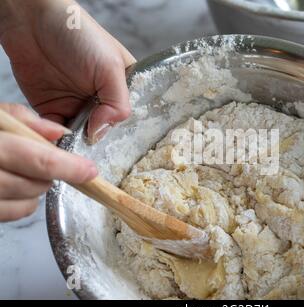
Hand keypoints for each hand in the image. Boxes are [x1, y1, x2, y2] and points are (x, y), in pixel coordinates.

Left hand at [0, 0, 135, 143]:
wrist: (33, 23)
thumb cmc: (79, 35)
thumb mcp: (110, 67)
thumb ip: (117, 103)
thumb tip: (102, 132)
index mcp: (123, 89)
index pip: (132, 118)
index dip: (129, 134)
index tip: (125, 147)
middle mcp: (102, 100)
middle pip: (108, 132)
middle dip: (103, 142)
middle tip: (99, 149)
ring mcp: (78, 107)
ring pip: (84, 137)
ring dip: (81, 144)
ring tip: (80, 147)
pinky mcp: (54, 111)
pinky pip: (59, 134)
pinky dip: (59, 140)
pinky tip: (62, 140)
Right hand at [0, 103, 97, 220]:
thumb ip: (23, 119)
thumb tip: (59, 134)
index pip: (35, 158)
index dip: (68, 167)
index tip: (89, 171)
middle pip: (32, 184)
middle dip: (50, 176)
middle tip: (50, 163)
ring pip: (23, 204)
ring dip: (36, 190)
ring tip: (26, 172)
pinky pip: (8, 215)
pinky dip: (21, 204)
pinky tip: (13, 187)